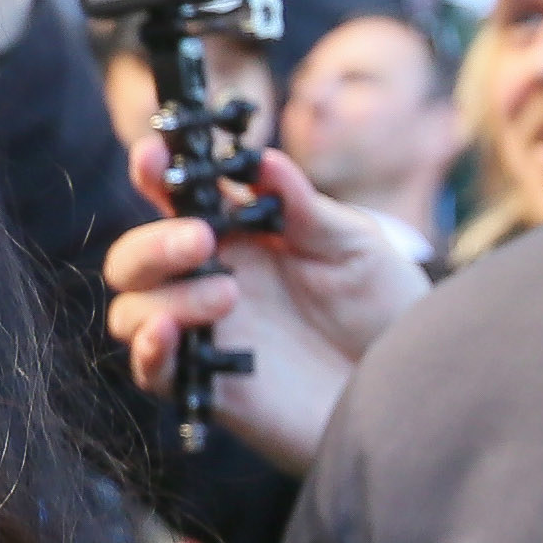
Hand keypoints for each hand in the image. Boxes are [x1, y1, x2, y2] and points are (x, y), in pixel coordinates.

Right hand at [99, 145, 430, 474]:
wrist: (411, 385)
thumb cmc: (384, 308)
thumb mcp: (354, 245)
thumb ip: (304, 207)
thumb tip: (263, 161)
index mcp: (236, 236)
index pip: (176, 199)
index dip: (153, 174)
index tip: (151, 157)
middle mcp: (208, 280)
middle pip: (135, 258)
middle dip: (154, 243)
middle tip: (203, 240)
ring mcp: (204, 333)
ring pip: (131, 309)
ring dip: (164, 297)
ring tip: (227, 294)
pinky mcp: (207, 385)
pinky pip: (149, 370)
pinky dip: (146, 351)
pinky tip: (167, 335)